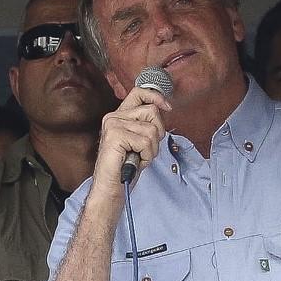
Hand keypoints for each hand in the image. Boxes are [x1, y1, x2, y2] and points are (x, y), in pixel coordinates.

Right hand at [90, 86, 170, 200]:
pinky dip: (146, 155)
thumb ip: (147, 124)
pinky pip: (145, 142)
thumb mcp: (141, 141)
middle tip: (146, 149)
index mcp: (119, 116)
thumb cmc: (127, 167)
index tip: (168, 107)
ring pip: (151, 130)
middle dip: (157, 133)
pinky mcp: (115, 135)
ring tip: (138, 157)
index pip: (139, 93)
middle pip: (152, 111)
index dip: (156, 97)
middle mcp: (114, 117)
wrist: (112, 187)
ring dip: (151, 149)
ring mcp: (113, 125)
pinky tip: (136, 161)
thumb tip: (164, 109)